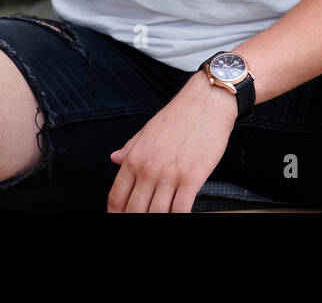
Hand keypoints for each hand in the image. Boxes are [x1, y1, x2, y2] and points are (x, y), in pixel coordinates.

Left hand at [107, 72, 236, 212]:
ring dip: (159, 219)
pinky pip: (181, 209)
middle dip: (136, 219)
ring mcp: (170, 175)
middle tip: (144, 218)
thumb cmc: (180, 115)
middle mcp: (149, 169)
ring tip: (163, 216)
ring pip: (157, 214)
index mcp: (135, 158)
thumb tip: (114, 158)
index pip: (117, 198)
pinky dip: (178, 217)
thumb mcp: (148, 130)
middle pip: (135, 210)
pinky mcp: (192, 178)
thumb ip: (130, 148)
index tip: (121, 217)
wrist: (208, 101)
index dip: (116, 214)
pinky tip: (179, 214)